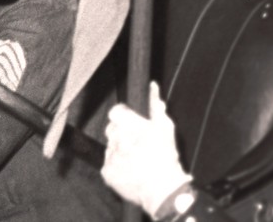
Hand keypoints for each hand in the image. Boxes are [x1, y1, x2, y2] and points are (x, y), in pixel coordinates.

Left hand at [102, 82, 190, 214]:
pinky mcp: (107, 172)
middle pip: (111, 128)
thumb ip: (156, 105)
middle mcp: (117, 139)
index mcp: (130, 125)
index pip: (115, 112)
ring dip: (118, 147)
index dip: (122, 114)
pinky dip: (116, 162)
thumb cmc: (165, 155)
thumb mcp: (165, 126)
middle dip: (121, 131)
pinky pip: (108, 161)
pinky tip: (129, 165)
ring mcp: (110, 156)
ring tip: (134, 155)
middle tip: (135, 138)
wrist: (160, 187)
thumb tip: (153, 86)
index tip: (129, 119)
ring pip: (110, 145)